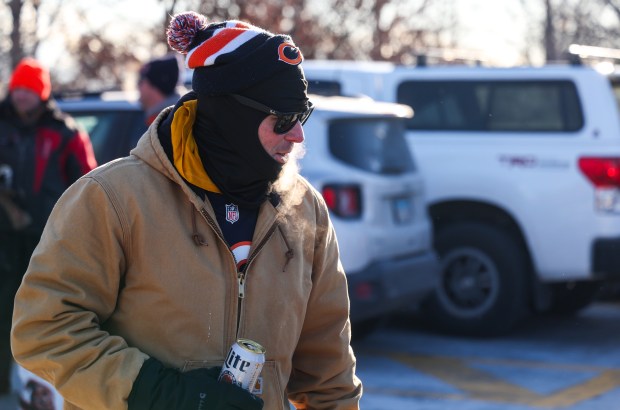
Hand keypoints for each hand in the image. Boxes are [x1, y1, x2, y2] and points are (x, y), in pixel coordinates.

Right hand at [128, 358, 262, 409]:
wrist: (169, 396)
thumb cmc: (188, 383)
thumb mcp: (206, 375)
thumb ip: (219, 376)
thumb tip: (228, 374)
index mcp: (225, 395)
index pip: (248, 403)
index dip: (256, 404)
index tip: (258, 402)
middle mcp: (223, 409)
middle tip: (251, 407)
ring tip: (238, 409)